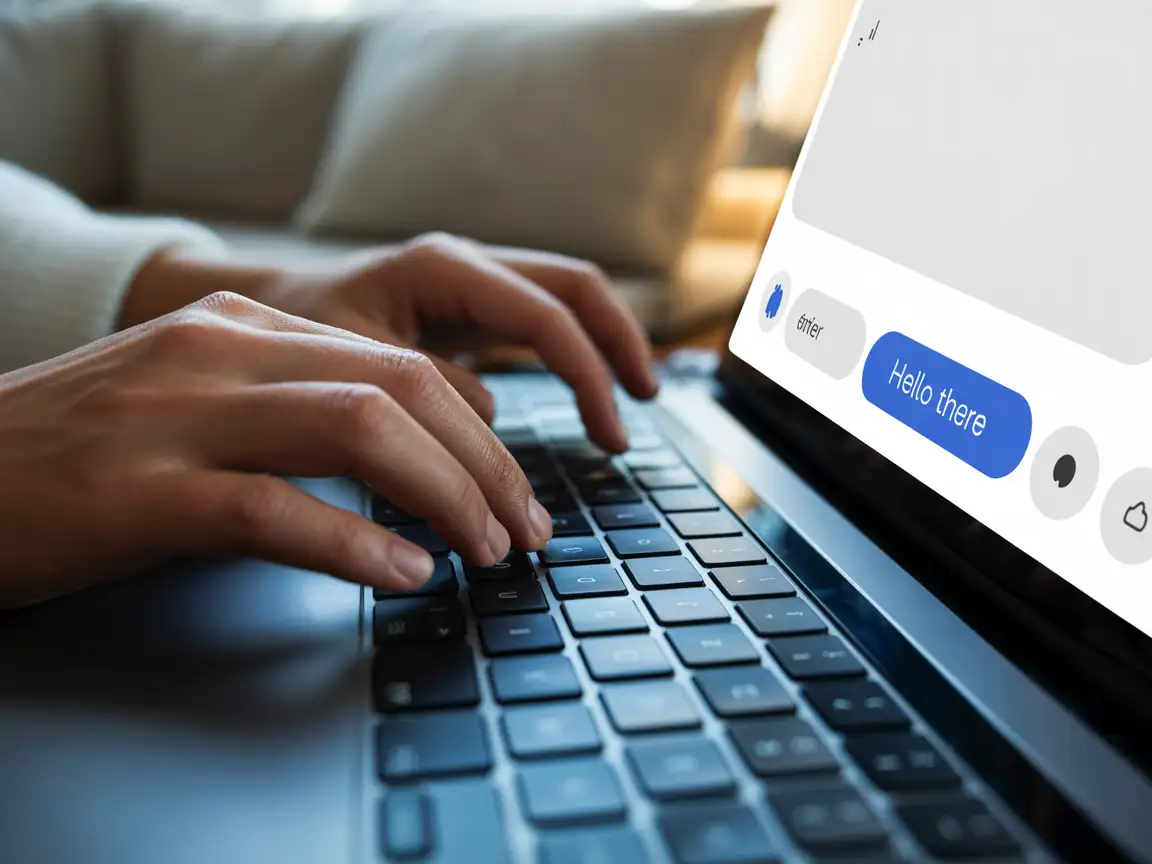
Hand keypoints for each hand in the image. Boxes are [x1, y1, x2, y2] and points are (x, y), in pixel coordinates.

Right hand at [0, 293, 551, 608]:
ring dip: (446, 496)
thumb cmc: (80, 453)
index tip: (513, 492)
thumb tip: (413, 449)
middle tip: (524, 530)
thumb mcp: (197, 400)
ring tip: (486, 552)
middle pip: (400, 388)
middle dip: (485, 465)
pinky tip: (404, 573)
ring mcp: (175, 415)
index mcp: (239, 326)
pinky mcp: (137, 491)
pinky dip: (354, 543)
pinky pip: (274, 507)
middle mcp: (217, 350)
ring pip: (358, 429)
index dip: (479, 433)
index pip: (401, 363)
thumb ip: (293, 403)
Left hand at [120, 233, 658, 451]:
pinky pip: (541, 322)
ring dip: (607, 345)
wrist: (252, 318)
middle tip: (645, 405)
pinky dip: (573, 357)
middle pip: (576, 288)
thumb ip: (418, 392)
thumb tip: (487, 425)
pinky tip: (586, 397)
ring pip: (568, 297)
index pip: (544, 315)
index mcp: (439, 270)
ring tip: (633, 401)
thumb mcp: (346, 369)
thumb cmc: (284, 340)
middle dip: (619, 344)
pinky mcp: (468, 310)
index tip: (608, 437)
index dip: (587, 377)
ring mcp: (470, 284)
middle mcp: (464, 265)